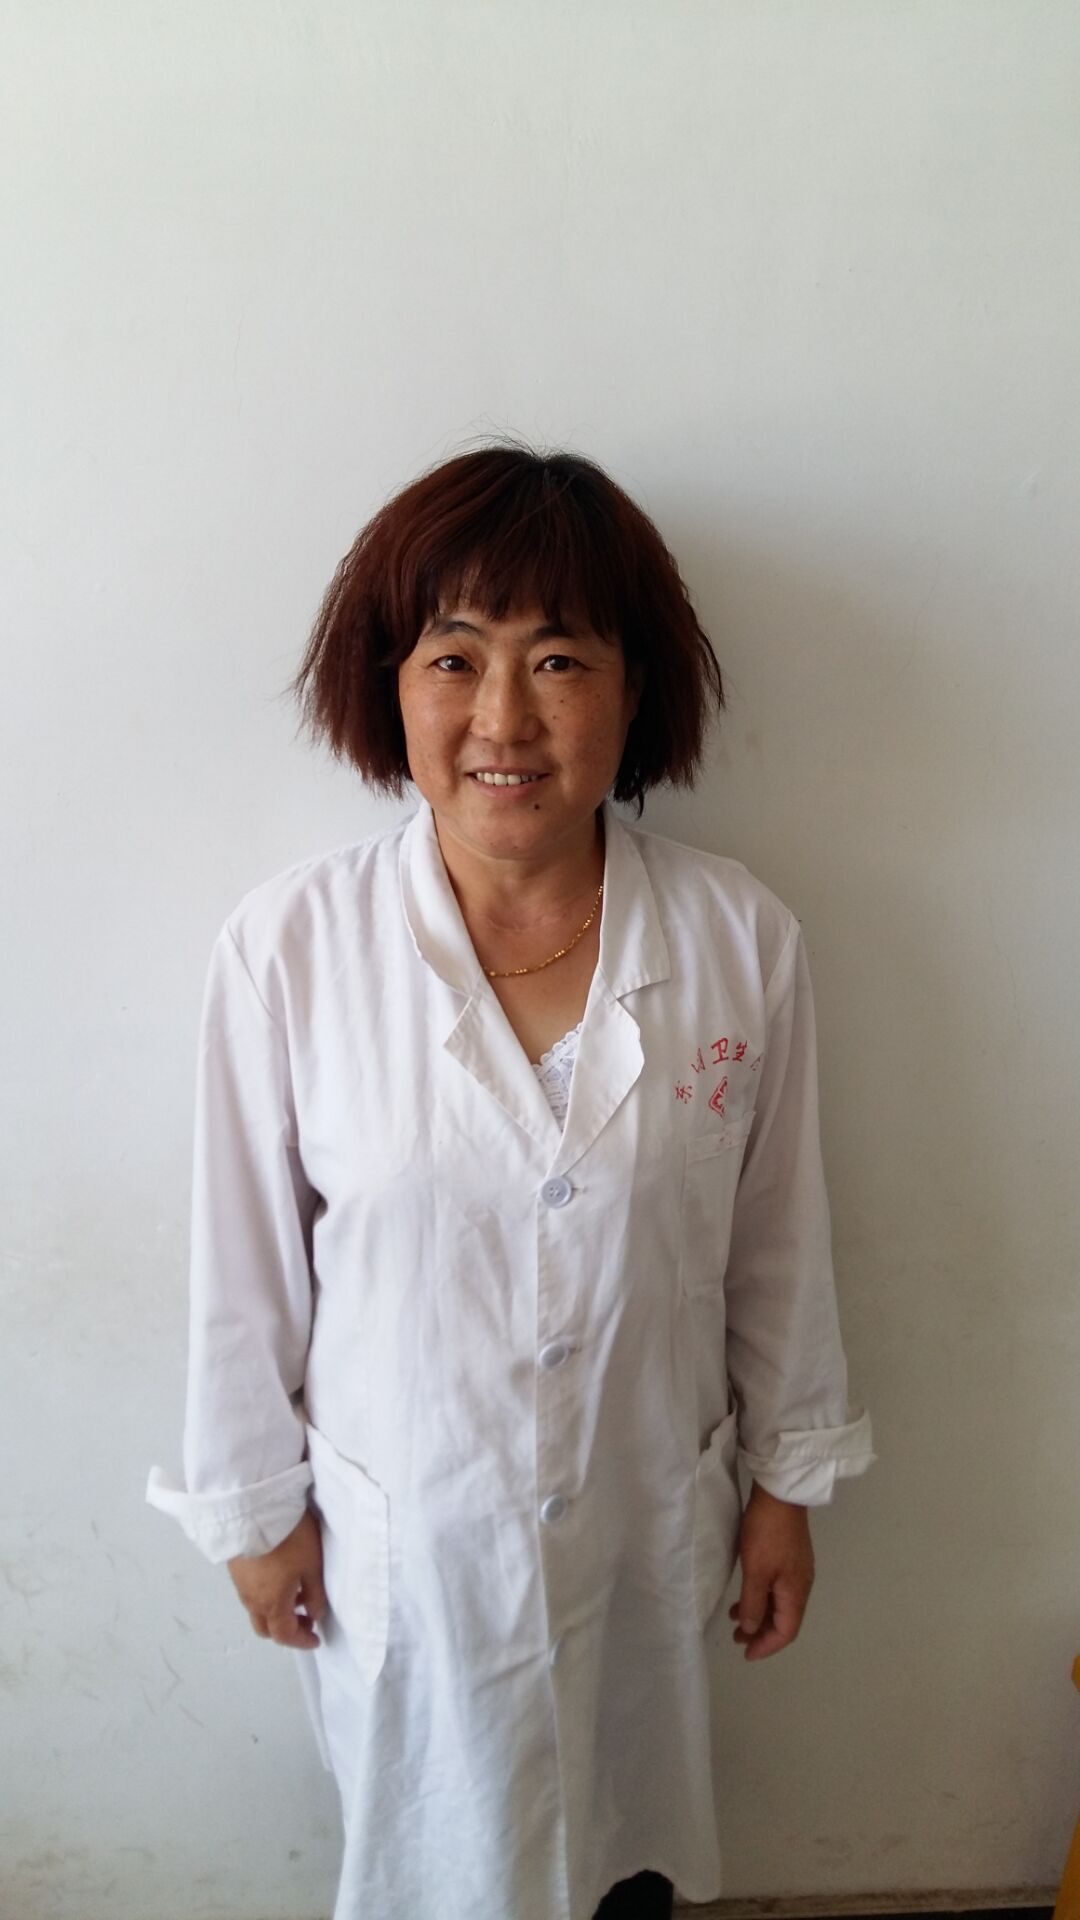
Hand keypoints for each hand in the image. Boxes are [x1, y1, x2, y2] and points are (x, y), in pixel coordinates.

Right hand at [227, 1510, 326, 1650]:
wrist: (254, 1508)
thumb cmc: (289, 1539)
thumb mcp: (312, 1566)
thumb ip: (315, 1595)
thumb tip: (314, 1615)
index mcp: (272, 1605)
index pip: (284, 1635)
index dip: (301, 1641)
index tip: (315, 1639)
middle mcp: (252, 1600)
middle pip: (266, 1628)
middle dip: (286, 1630)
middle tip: (305, 1619)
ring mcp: (240, 1585)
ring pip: (257, 1611)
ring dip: (276, 1612)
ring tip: (295, 1595)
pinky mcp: (235, 1569)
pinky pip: (250, 1595)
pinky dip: (266, 1597)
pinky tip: (279, 1579)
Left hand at [729, 1483, 814, 1660]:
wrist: (779, 1494)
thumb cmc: (766, 1534)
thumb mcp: (755, 1572)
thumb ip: (753, 1603)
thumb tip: (750, 1629)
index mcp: (796, 1592)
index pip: (786, 1631)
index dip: (767, 1646)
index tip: (746, 1653)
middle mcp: (801, 1585)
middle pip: (784, 1620)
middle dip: (761, 1633)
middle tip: (736, 1639)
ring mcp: (797, 1570)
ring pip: (779, 1604)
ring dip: (759, 1615)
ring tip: (735, 1619)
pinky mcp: (790, 1557)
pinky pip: (777, 1589)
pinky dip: (761, 1598)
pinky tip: (745, 1594)